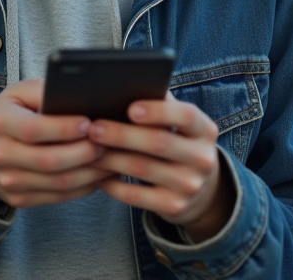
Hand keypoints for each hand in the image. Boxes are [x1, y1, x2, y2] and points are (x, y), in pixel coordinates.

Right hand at [0, 79, 115, 207]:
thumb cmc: (9, 113)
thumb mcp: (19, 93)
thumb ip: (45, 91)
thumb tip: (80, 96)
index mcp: (1, 123)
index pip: (33, 129)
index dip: (64, 128)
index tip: (89, 122)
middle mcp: (0, 155)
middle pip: (49, 161)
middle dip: (84, 152)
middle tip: (108, 142)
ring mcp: (8, 181)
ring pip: (59, 183)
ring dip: (91, 173)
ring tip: (112, 158)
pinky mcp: (19, 199)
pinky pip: (59, 197)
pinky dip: (85, 187)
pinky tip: (99, 174)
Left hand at [88, 94, 235, 242]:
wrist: (200, 191)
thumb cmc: (178, 144)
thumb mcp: (181, 126)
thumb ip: (162, 105)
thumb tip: (125, 86)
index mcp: (204, 130)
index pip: (186, 115)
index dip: (158, 111)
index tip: (130, 108)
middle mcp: (203, 158)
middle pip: (159, 142)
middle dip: (122, 134)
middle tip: (93, 128)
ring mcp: (190, 186)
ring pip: (143, 169)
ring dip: (111, 158)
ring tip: (88, 149)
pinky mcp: (174, 207)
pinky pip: (137, 196)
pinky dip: (114, 185)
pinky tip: (99, 175)